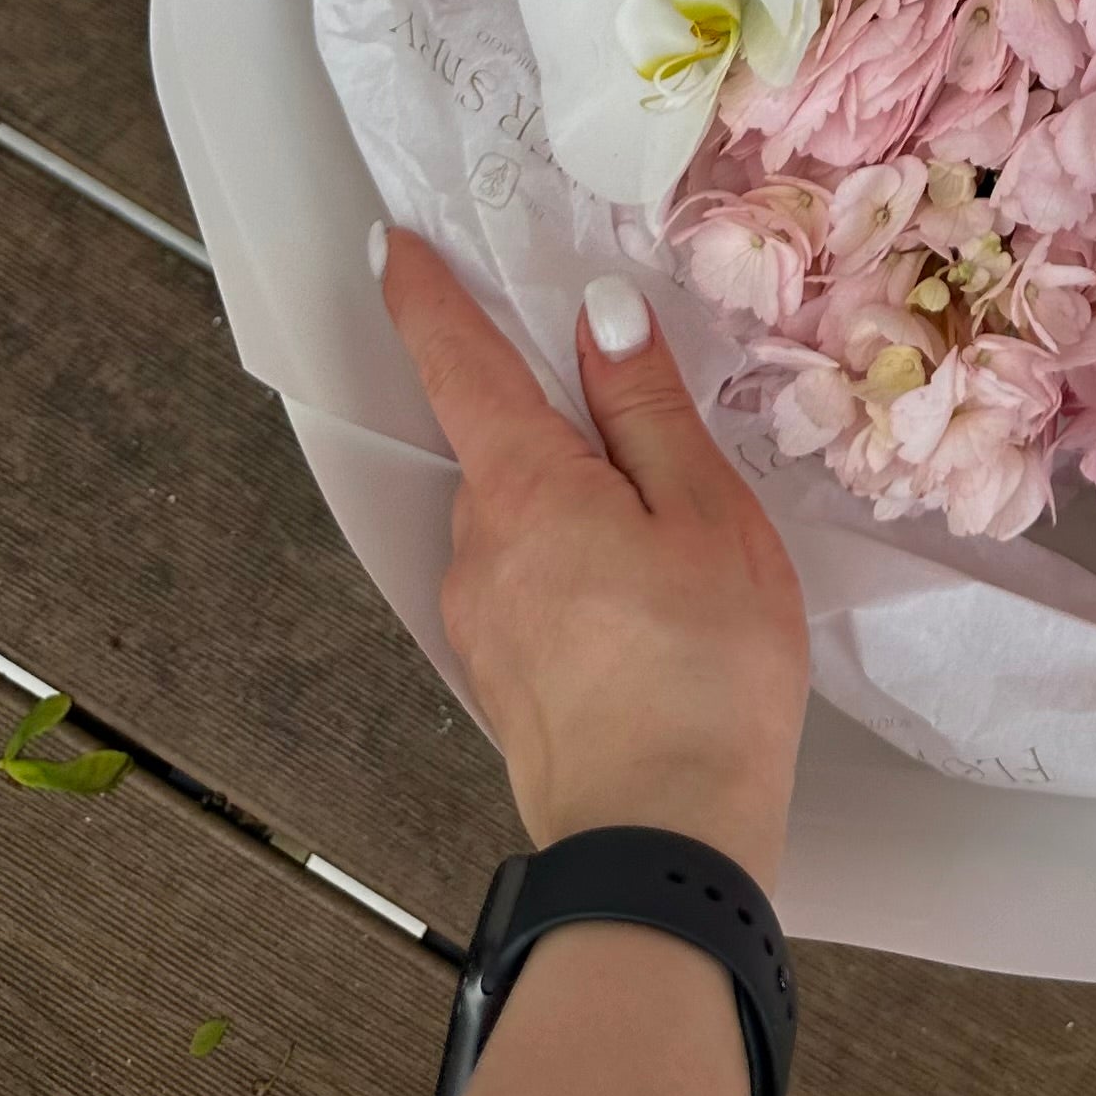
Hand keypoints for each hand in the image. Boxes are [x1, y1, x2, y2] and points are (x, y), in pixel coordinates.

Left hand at [378, 231, 807, 891]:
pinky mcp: (503, 677)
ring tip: (666, 536)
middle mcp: (477, 547)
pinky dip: (573, 563)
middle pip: (499, 447)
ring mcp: (482, 622)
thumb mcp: (703, 514)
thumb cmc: (702, 669)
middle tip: (629, 416)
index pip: (459, 365)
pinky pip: (529, 582)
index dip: (426, 296)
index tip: (393, 243)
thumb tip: (595, 313)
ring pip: (519, 520)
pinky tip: (643, 603)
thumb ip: (645, 408)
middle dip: (548, 419)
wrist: (660, 852)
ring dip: (572, 503)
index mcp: (522, 489)